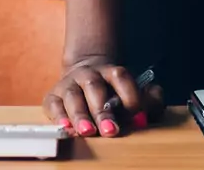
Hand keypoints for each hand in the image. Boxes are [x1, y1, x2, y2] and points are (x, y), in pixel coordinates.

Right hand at [44, 54, 164, 137]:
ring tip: (87, 131)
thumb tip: (147, 112)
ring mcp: (69, 84)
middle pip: (94, 87)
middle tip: (110, 130)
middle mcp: (88, 74)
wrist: (84, 78)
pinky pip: (53, 104)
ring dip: (80, 115)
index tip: (136, 114)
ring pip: (73, 96)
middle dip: (102, 110)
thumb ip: (149, 101)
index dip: (129, 94)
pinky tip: (66, 128)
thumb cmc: (113, 94)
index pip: (121, 77)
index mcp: (111, 72)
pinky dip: (59, 116)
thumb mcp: (134, 93)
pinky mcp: (53, 96)